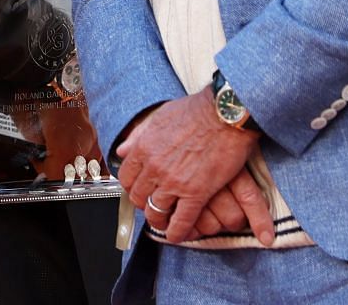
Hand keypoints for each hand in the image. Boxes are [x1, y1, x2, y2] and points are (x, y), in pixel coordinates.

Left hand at [115, 90, 270, 246]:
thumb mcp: (159, 117)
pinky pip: (181, 221)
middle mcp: (154, 167)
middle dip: (143, 204)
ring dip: (158, 220)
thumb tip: (123, 150)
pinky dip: (177, 232)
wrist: (224, 114)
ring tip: (163, 222)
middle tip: (151, 205)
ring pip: (156, 211)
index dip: (131, 186)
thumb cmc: (196, 111)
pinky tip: (177, 235)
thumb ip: (139, 136)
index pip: (125, 177)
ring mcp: (174, 182)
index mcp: (144, 148)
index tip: (138, 190)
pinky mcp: (196, 193)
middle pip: (138, 197)